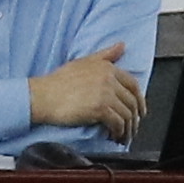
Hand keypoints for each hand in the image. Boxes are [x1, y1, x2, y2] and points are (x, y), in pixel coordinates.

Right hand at [26, 45, 142, 137]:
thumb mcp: (83, 62)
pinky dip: (118, 132)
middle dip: (135, 118)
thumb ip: (105, 55)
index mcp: (107, 68)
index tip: (140, 111)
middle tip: (133, 127)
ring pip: (127, 114)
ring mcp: (105, 94)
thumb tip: (121, 46)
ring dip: (128, 128)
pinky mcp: (100, 109)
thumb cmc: (58, 81)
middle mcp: (109, 79)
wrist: (43, 95)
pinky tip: (114, 136)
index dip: (139, 100)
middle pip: (132, 102)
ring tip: (123, 136)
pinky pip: (118, 123)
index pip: (133, 85)